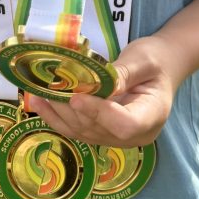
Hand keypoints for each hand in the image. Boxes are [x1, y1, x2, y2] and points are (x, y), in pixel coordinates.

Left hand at [25, 35, 175, 147]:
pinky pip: (78, 130)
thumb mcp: (143, 60)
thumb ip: (122, 73)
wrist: (160, 68)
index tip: (76, 98)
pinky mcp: (103, 133)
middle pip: (99, 130)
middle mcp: (136, 134)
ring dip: (58, 114)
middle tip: (49, 89)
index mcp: (152, 115)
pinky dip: (57, 118)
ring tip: (37, 93)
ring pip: (84, 132)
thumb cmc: (156, 60)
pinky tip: (40, 103)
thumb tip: (96, 82)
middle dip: (71, 110)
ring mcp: (118, 138)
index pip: (125, 124)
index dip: (99, 114)